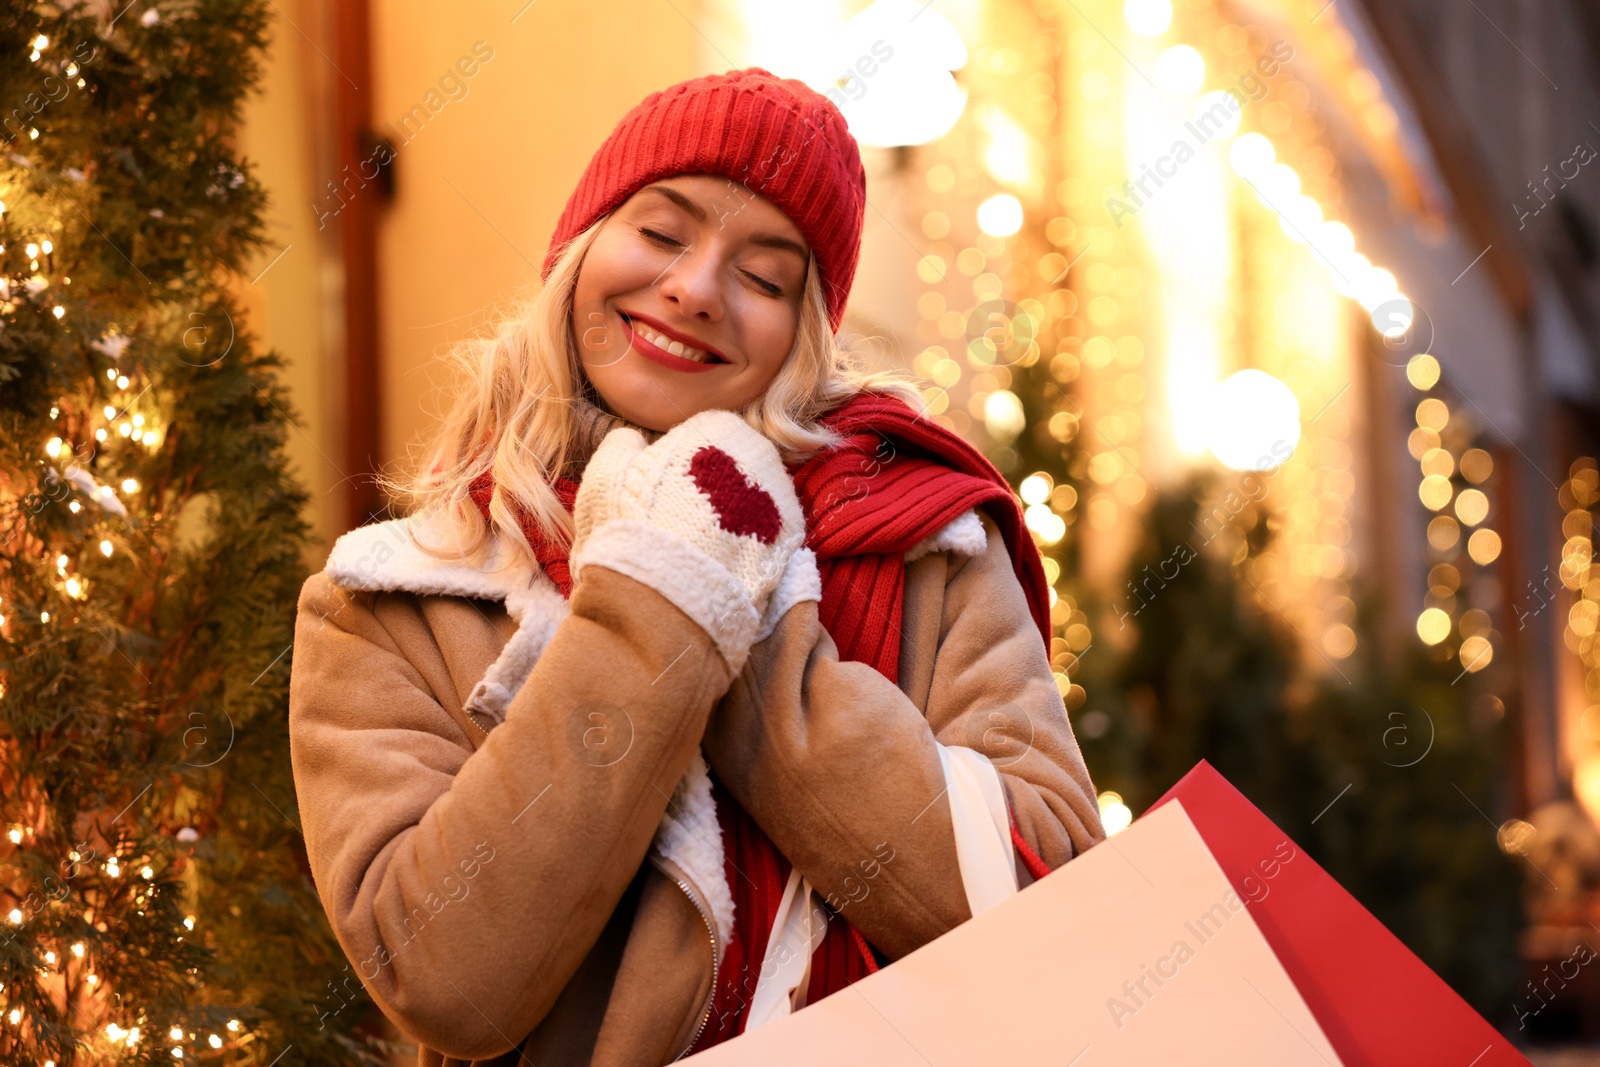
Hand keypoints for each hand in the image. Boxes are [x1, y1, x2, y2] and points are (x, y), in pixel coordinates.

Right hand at [569, 410, 806, 662]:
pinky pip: (768, 536)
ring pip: (754, 503)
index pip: (702, 436)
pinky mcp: (792, 542)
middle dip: (714, 491)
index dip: (679, 466)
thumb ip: (623, 444)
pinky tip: (723, 566)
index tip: (662, 493)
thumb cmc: (632, 524)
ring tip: (702, 551)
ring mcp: (782, 498)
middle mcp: (760, 454)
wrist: (668, 593)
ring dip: (734, 520)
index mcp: (718, 427)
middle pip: (735, 468)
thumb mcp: (607, 472)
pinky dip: (750, 548)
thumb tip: (632, 440)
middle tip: (681, 524)